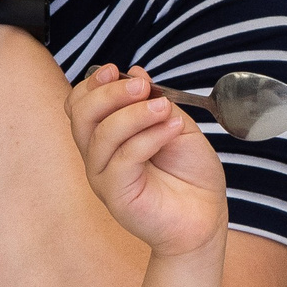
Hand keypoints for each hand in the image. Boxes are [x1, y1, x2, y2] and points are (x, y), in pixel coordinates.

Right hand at [68, 64, 229, 258]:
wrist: (206, 216)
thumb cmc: (191, 175)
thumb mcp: (176, 125)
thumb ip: (155, 102)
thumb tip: (135, 72)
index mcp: (106, 138)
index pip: (79, 105)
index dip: (92, 84)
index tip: (116, 70)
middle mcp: (98, 157)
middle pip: (82, 116)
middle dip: (110, 93)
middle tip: (142, 85)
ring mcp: (104, 178)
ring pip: (102, 135)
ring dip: (134, 114)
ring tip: (165, 108)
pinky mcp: (117, 197)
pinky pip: (124, 159)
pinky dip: (149, 137)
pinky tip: (172, 129)